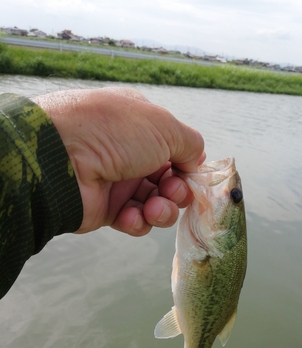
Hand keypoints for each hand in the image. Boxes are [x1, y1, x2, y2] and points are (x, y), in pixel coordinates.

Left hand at [33, 88, 204, 235]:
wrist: (60, 158)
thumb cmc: (114, 132)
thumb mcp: (164, 126)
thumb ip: (190, 144)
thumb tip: (195, 162)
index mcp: (142, 126)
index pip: (176, 150)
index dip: (188, 166)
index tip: (193, 175)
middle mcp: (131, 153)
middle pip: (169, 180)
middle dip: (178, 190)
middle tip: (171, 191)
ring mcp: (118, 182)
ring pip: (156, 204)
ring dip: (162, 210)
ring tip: (154, 208)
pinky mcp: (107, 209)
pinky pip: (135, 220)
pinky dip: (138, 221)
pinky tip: (131, 216)